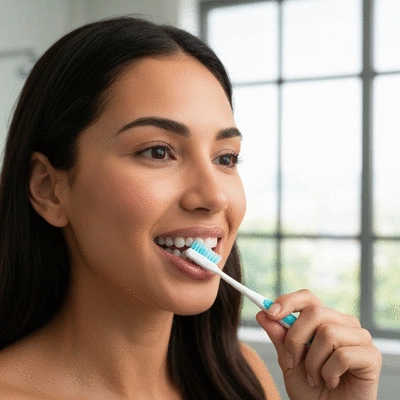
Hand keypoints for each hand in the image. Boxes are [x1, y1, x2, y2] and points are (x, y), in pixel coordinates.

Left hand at [256, 289, 381, 399]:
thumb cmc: (311, 388)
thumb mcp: (288, 361)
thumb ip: (279, 338)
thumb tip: (262, 314)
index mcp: (323, 320)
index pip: (307, 297)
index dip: (288, 301)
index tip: (270, 313)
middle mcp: (343, 323)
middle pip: (315, 311)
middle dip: (295, 338)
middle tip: (292, 361)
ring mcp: (360, 337)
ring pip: (327, 333)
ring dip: (313, 361)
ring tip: (315, 377)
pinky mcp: (371, 356)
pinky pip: (342, 355)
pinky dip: (329, 373)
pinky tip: (332, 381)